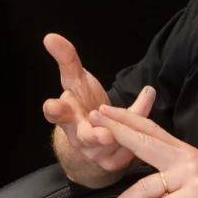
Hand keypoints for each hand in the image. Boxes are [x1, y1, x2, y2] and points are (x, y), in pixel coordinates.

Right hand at [42, 33, 154, 172]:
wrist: (90, 139)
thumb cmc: (81, 104)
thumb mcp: (75, 80)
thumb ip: (66, 59)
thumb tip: (50, 36)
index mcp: (66, 116)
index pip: (56, 114)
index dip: (54, 110)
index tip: (52, 106)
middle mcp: (78, 137)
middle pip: (86, 138)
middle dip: (95, 136)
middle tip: (105, 134)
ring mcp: (96, 152)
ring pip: (115, 141)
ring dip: (126, 126)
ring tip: (139, 106)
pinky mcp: (114, 161)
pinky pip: (132, 143)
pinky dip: (141, 121)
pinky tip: (147, 98)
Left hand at [89, 104, 197, 197]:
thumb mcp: (188, 197)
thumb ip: (162, 196)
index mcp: (183, 153)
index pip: (150, 130)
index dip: (126, 120)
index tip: (104, 111)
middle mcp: (185, 157)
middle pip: (144, 141)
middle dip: (117, 132)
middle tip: (92, 125)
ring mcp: (191, 174)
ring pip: (146, 185)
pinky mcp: (196, 194)